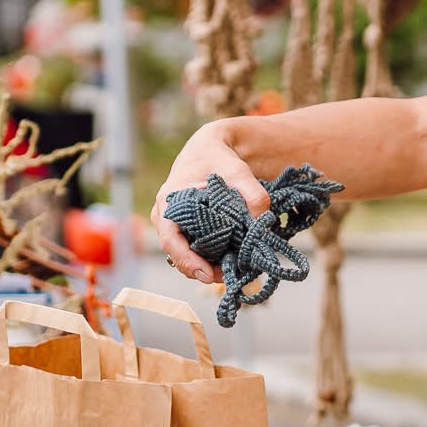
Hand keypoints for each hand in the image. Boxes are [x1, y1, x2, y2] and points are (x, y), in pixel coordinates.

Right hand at [150, 122, 269, 284]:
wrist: (209, 150)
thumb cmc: (218, 159)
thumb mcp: (238, 171)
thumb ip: (253, 194)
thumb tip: (262, 223)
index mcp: (169, 202)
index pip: (170, 239)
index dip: (187, 260)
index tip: (207, 274)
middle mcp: (165, 216)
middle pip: (177, 253)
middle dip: (201, 269)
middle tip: (228, 277)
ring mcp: (173, 225)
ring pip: (185, 254)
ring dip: (207, 265)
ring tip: (232, 271)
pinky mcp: (185, 229)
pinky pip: (193, 249)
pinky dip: (209, 258)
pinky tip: (229, 261)